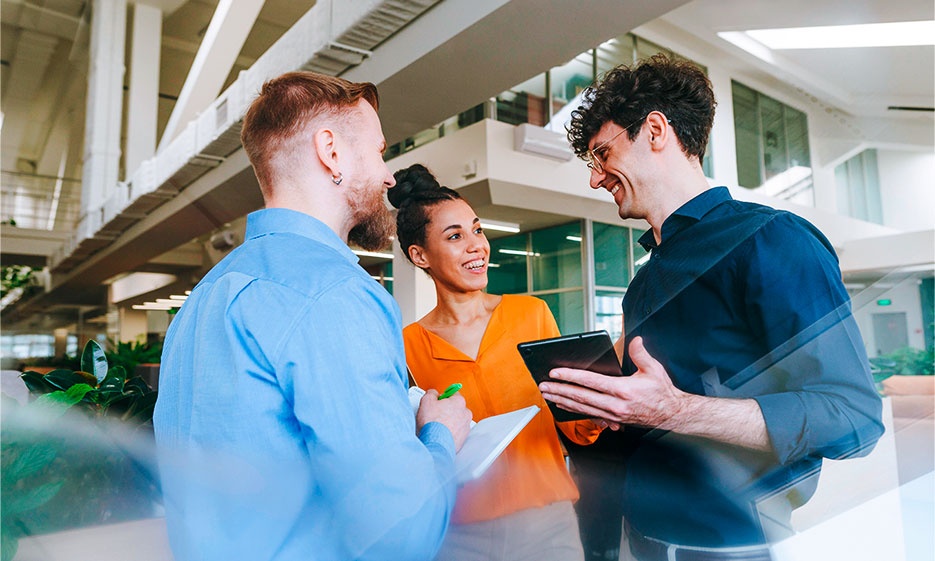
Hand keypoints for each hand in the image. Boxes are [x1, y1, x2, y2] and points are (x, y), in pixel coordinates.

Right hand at [416, 389, 472, 450]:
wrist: (436, 444)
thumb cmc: (432, 424)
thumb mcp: (426, 401)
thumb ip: (431, 393)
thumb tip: (432, 394)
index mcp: (459, 402)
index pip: (453, 393)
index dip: (443, 397)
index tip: (437, 401)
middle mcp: (466, 414)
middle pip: (456, 407)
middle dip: (446, 410)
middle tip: (435, 414)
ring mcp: (465, 427)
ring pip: (457, 420)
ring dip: (449, 422)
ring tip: (437, 425)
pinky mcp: (463, 439)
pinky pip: (456, 432)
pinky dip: (450, 432)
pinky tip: (440, 434)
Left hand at [538, 336, 688, 429]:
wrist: (671, 414)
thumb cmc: (662, 392)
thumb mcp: (654, 369)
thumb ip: (641, 353)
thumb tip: (635, 340)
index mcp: (622, 390)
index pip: (590, 381)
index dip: (570, 376)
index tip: (555, 372)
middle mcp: (614, 404)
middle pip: (580, 396)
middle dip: (558, 389)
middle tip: (542, 384)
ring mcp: (612, 414)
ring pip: (581, 407)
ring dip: (562, 401)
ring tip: (547, 394)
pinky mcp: (613, 419)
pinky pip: (588, 414)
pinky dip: (573, 410)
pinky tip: (563, 406)